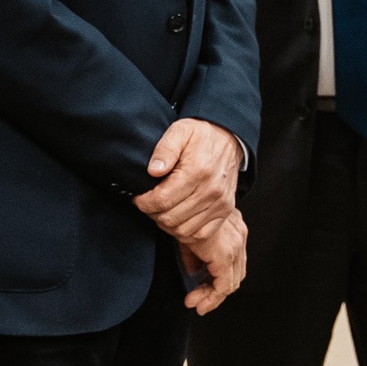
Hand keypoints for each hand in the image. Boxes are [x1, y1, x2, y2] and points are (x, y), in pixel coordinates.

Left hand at [134, 117, 241, 242]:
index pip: (162, 200)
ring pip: (183, 230)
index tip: (138, 197)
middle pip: (171, 218)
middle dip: (152, 214)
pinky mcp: (224, 211)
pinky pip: (200, 234)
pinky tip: (176, 218)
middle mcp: (211, 191)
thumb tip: (153, 170)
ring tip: (160, 210)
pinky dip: (183, 232)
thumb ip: (164, 149)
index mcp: (197, 171)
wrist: (228, 139)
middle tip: (147, 204)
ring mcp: (220, 204)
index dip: (144, 203)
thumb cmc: (201, 135)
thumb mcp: (179, 131)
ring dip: (166, 224)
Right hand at [180, 212, 246, 314]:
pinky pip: (224, 286)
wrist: (179, 200)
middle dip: (212, 290)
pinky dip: (212, 298)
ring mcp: (235, 245)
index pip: (233, 260)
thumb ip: (193, 253)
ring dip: (211, 296)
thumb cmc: (181, 210)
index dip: (214, 279)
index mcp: (233, 227)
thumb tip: (193, 270)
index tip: (197, 290)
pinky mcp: (225, 255)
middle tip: (195, 299)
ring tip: (194, 302)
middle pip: (234, 273)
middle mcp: (239, 236)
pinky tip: (198, 303)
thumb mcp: (187, 232)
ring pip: (230, 282)